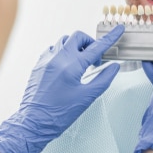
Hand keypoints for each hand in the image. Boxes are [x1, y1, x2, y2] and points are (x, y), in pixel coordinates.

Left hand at [0, 25, 124, 152]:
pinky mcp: (39, 64)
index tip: (119, 29)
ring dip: (76, 46)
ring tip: (81, 63)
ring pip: (65, 40)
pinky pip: (53, 49)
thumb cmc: (59, 114)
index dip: (110, 38)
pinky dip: (63, 52)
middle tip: (95, 59)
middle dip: (90, 42)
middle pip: (78, 37)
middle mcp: (58, 58)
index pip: (96, 47)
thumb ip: (103, 80)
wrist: (33, 123)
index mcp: (71, 66)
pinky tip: (66, 65)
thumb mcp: (86, 98)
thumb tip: (113, 67)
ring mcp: (46, 59)